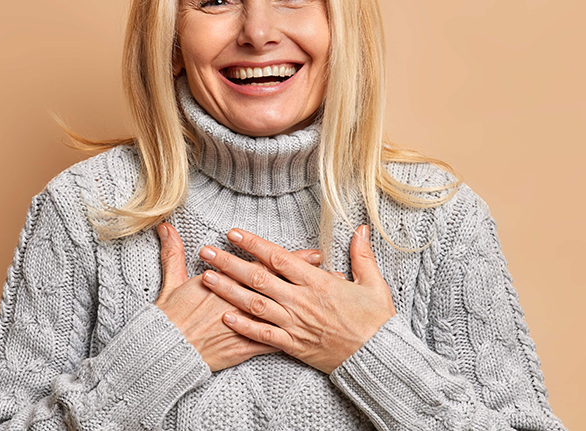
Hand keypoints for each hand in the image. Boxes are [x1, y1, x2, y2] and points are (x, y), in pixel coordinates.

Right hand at [152, 222, 324, 371]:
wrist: (167, 349)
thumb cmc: (170, 317)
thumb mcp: (172, 281)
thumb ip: (173, 252)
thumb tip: (165, 227)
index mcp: (226, 282)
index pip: (265, 265)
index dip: (291, 259)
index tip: (313, 253)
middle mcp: (240, 301)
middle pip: (280, 286)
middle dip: (308, 279)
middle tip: (332, 272)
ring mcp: (246, 325)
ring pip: (282, 313)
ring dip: (306, 306)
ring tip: (329, 300)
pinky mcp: (245, 347)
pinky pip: (273, 342)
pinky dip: (294, 337)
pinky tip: (313, 335)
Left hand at [198, 225, 395, 373]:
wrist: (378, 357)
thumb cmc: (376, 320)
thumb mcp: (373, 283)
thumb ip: (362, 255)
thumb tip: (361, 229)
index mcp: (317, 282)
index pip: (278, 257)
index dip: (253, 243)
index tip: (233, 232)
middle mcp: (301, 301)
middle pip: (258, 278)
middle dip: (230, 263)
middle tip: (207, 251)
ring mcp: (295, 324)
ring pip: (255, 304)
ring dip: (228, 290)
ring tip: (207, 278)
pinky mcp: (294, 345)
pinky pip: (263, 334)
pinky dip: (243, 325)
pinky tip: (225, 316)